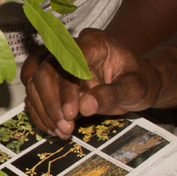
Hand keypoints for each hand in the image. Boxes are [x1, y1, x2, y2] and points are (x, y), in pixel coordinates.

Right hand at [21, 28, 161, 138]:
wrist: (139, 84)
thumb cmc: (140, 82)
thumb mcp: (135, 89)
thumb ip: (112, 95)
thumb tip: (85, 106)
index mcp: (95, 43)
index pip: (71, 61)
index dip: (67, 88)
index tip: (71, 114)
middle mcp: (73, 49)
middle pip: (46, 70)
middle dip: (52, 102)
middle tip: (66, 127)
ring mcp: (61, 63)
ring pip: (36, 82)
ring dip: (44, 110)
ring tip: (62, 131)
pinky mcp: (54, 80)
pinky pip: (36, 94)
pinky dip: (41, 113)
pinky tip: (54, 128)